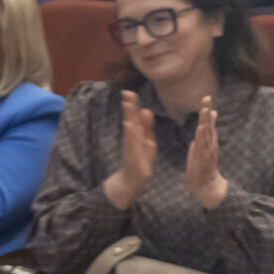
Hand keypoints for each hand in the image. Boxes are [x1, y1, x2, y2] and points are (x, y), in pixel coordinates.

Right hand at [103, 90, 155, 209]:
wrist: (131, 181)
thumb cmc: (139, 161)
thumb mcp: (146, 142)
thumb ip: (146, 127)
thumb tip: (146, 110)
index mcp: (137, 134)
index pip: (135, 116)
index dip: (133, 104)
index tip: (129, 91)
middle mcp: (132, 138)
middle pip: (131, 119)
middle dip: (129, 106)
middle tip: (126, 92)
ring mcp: (131, 146)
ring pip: (130, 128)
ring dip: (129, 116)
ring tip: (127, 104)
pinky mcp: (132, 155)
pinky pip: (131, 142)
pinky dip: (130, 133)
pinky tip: (128, 125)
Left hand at [186, 95, 227, 208]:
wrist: (205, 185)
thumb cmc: (202, 165)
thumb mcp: (202, 146)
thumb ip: (205, 133)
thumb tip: (206, 121)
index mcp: (207, 140)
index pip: (207, 122)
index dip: (207, 110)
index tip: (206, 97)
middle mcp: (209, 143)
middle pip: (208, 124)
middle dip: (207, 111)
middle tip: (206, 97)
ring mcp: (207, 150)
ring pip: (207, 133)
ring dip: (206, 121)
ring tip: (205, 109)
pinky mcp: (203, 158)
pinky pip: (202, 146)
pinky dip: (202, 137)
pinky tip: (201, 128)